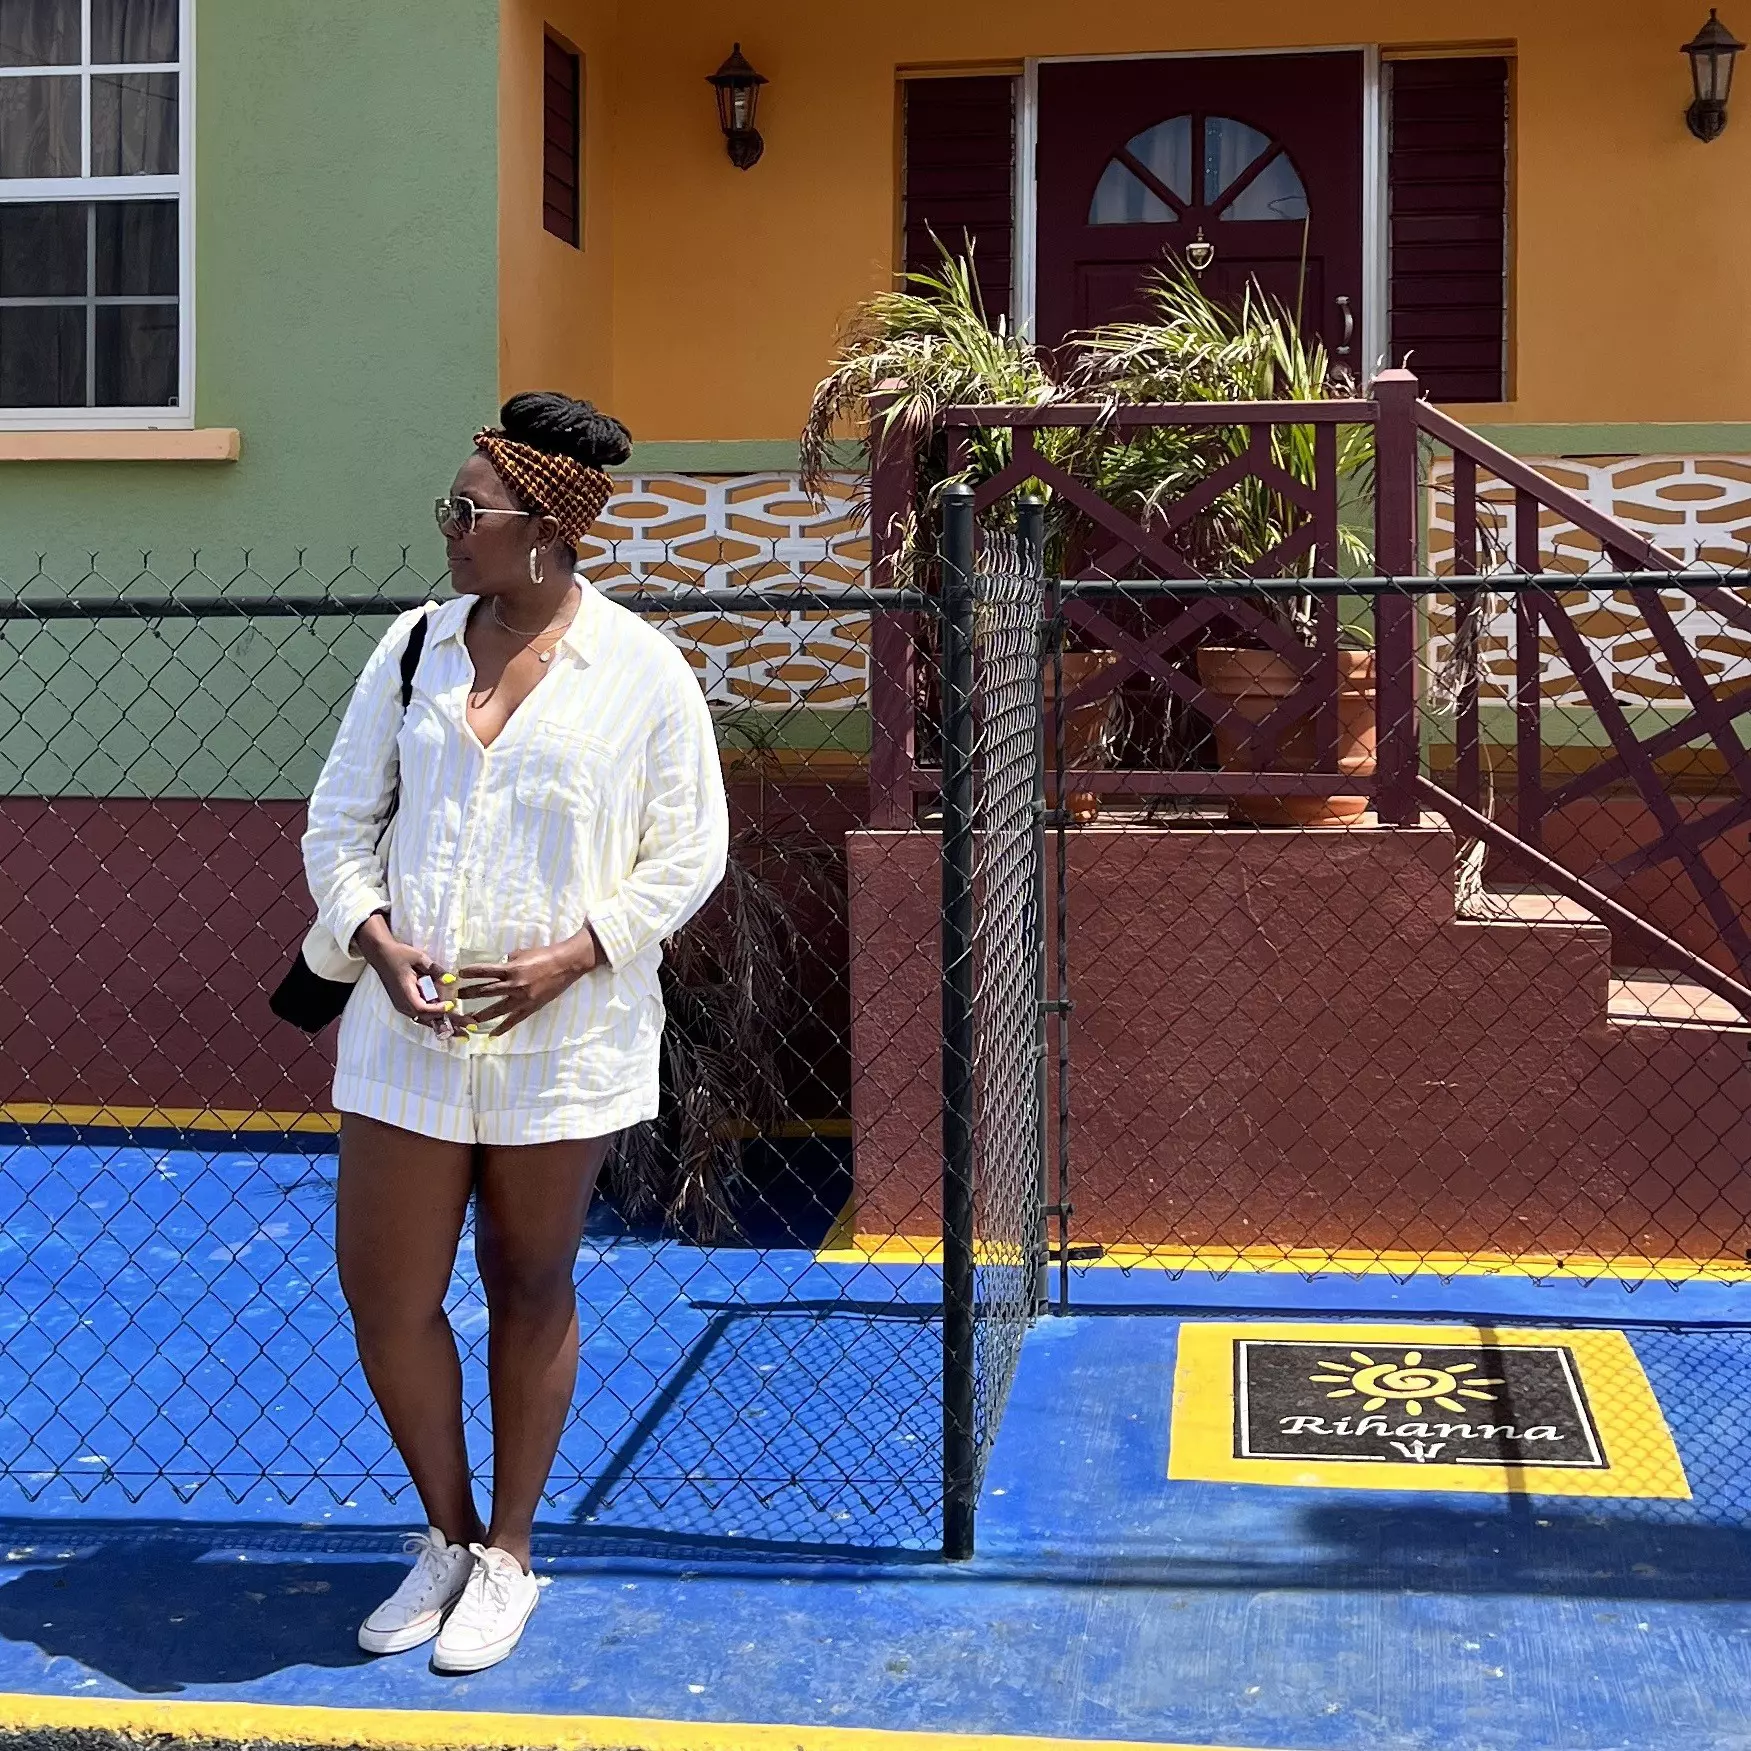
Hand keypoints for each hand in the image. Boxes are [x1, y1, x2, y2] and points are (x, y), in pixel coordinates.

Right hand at [353, 913, 456, 1030]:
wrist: (381, 955)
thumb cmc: (400, 954)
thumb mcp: (419, 958)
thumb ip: (435, 970)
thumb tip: (451, 980)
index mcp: (405, 993)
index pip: (422, 1008)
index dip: (437, 1009)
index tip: (451, 1005)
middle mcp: (403, 1004)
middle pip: (426, 1019)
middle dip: (447, 1025)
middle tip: (466, 1031)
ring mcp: (403, 1006)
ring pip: (424, 1020)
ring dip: (443, 1024)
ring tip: (462, 1032)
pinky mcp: (405, 1004)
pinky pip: (421, 1015)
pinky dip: (435, 1018)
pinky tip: (449, 1022)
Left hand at [457, 931, 598, 1036]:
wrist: (566, 965)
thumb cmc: (545, 955)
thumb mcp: (523, 953)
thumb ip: (510, 960)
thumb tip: (501, 964)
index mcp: (512, 969)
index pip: (485, 971)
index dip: (470, 973)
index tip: (459, 974)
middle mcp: (514, 984)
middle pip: (487, 991)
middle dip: (470, 994)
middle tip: (457, 998)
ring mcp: (522, 998)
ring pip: (497, 1009)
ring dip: (481, 1014)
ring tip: (469, 1018)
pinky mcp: (530, 1007)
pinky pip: (513, 1020)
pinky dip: (502, 1027)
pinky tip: (492, 1034)